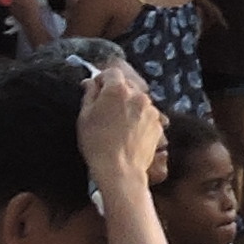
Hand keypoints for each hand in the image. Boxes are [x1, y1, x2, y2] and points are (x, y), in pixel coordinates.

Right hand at [76, 51, 162, 183]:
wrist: (120, 170)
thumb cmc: (97, 144)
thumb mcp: (84, 117)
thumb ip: (89, 94)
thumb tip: (90, 83)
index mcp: (118, 89)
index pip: (111, 73)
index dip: (102, 80)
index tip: (96, 90)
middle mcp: (138, 95)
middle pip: (127, 86)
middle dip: (116, 93)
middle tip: (105, 109)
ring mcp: (151, 110)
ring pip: (138, 101)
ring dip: (129, 106)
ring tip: (118, 124)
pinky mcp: (158, 125)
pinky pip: (147, 116)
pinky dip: (139, 120)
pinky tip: (129, 133)